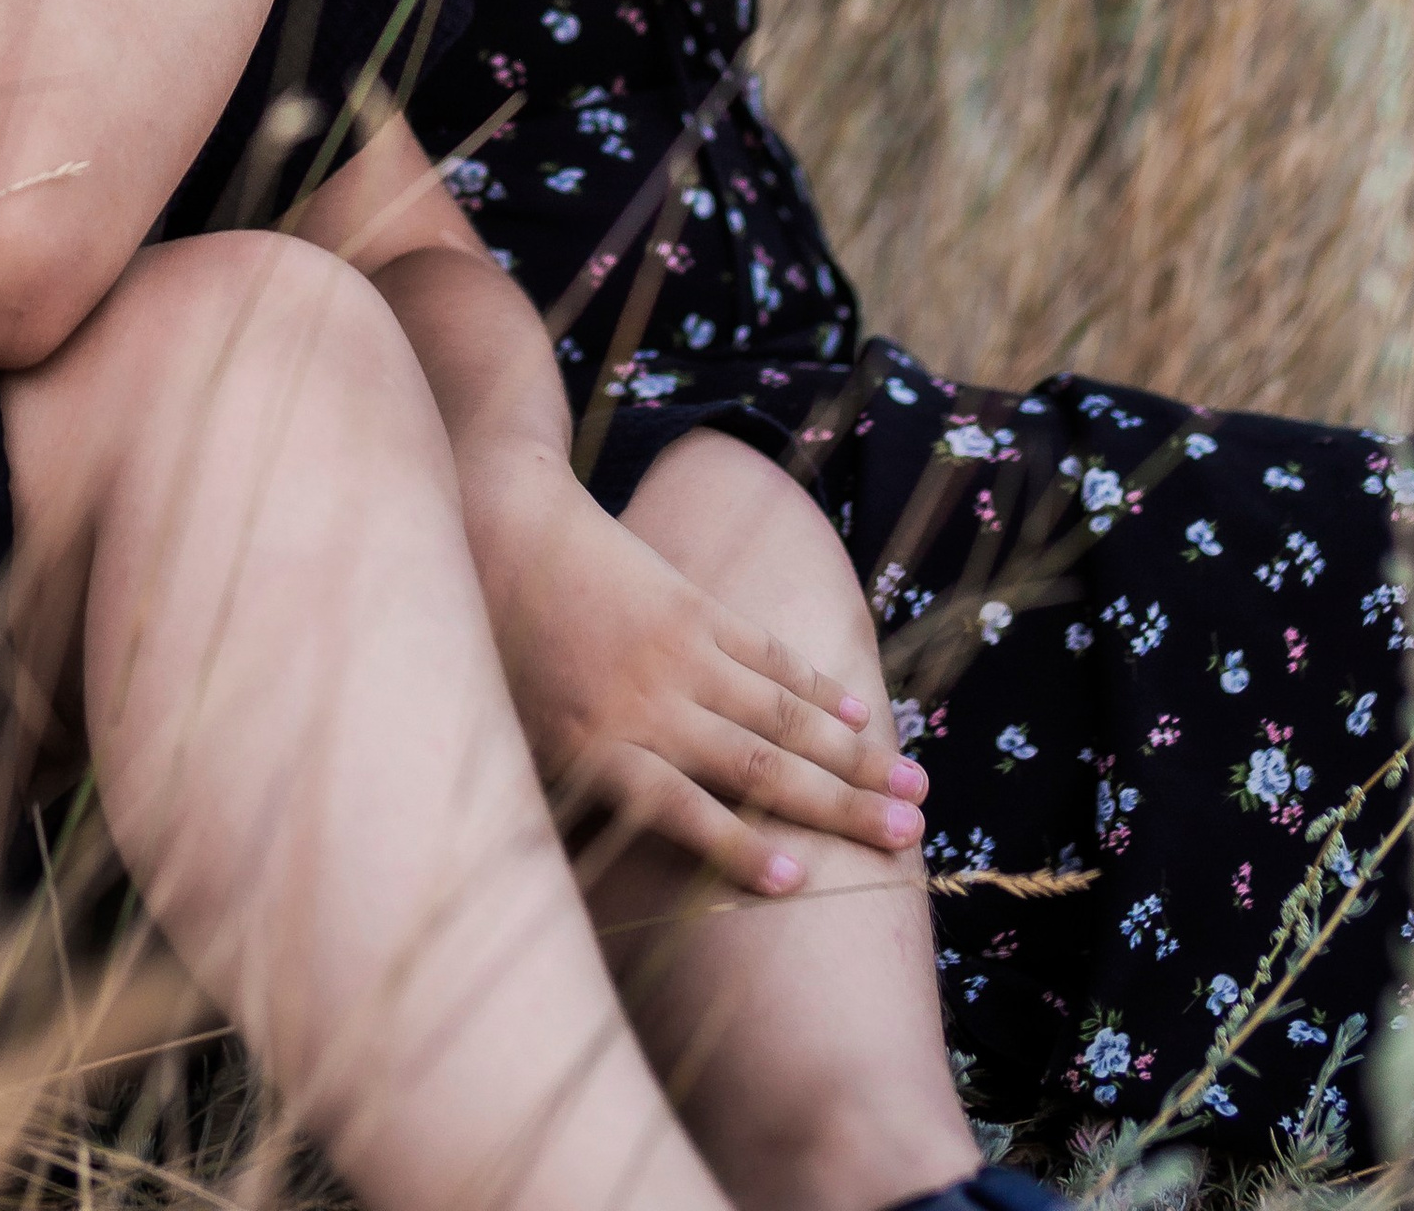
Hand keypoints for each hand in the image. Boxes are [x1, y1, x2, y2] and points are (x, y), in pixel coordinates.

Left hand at [472, 465, 924, 892]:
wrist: (504, 527)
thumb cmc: (497, 653)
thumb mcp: (512, 742)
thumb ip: (561, 805)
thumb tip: (581, 886)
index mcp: (596, 746)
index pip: (678, 809)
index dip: (737, 849)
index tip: (798, 884)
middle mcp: (649, 703)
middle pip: (757, 767)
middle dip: (839, 807)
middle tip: (909, 840)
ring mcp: (681, 651)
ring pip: (781, 713)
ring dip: (853, 754)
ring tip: (916, 789)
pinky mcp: (696, 605)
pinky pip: (767, 652)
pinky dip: (814, 684)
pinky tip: (858, 712)